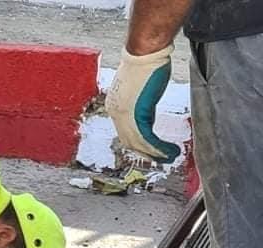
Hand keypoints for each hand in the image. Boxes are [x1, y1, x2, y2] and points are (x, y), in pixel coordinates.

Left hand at [106, 45, 179, 162]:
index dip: (140, 143)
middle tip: (161, 158)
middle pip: (130, 141)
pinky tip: (170, 151)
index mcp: (115, 105)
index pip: (126, 132)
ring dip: (155, 153)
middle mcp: (115, 112)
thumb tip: (147, 115)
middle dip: (147, 153)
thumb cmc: (147, 61)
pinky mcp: (134, 115)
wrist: (145, 50)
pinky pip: (146, 138)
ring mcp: (123, 115)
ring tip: (170, 156)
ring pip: (139, 143)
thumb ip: (142, 104)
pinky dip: (158, 147)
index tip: (152, 149)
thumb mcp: (142, 87)